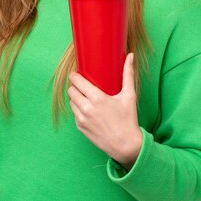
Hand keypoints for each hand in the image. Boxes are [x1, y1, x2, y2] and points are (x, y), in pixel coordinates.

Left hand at [68, 53, 142, 169]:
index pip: (76, 81)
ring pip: (71, 102)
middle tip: (81, 84)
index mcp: (97, 98)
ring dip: (75, 97)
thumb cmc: (128, 119)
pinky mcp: (80, 127)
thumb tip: (130, 56)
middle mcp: (86, 108)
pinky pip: (74, 113)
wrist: (125, 145)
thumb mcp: (129, 96)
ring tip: (84, 95)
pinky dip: (78, 109)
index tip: (77, 73)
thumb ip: (128, 74)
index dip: (74, 76)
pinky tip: (87, 108)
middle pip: (71, 90)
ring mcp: (82, 119)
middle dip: (75, 86)